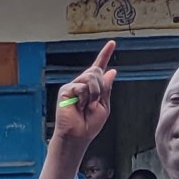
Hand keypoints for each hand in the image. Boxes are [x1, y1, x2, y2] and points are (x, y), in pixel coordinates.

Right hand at [49, 40, 116, 157]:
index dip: (105, 54)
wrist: (78, 135)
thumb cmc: (89, 125)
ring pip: (91, 77)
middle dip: (100, 86)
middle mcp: (82, 84)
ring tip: (86, 105)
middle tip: (94, 102)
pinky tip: (78, 106)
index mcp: (92, 87)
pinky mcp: (65, 90)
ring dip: (94, 92)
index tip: (112, 43)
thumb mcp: (104, 106)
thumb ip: (106, 88)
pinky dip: (84, 97)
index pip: (99, 67)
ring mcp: (73, 86)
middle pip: (97, 71)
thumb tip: (111, 71)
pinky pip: (81, 86)